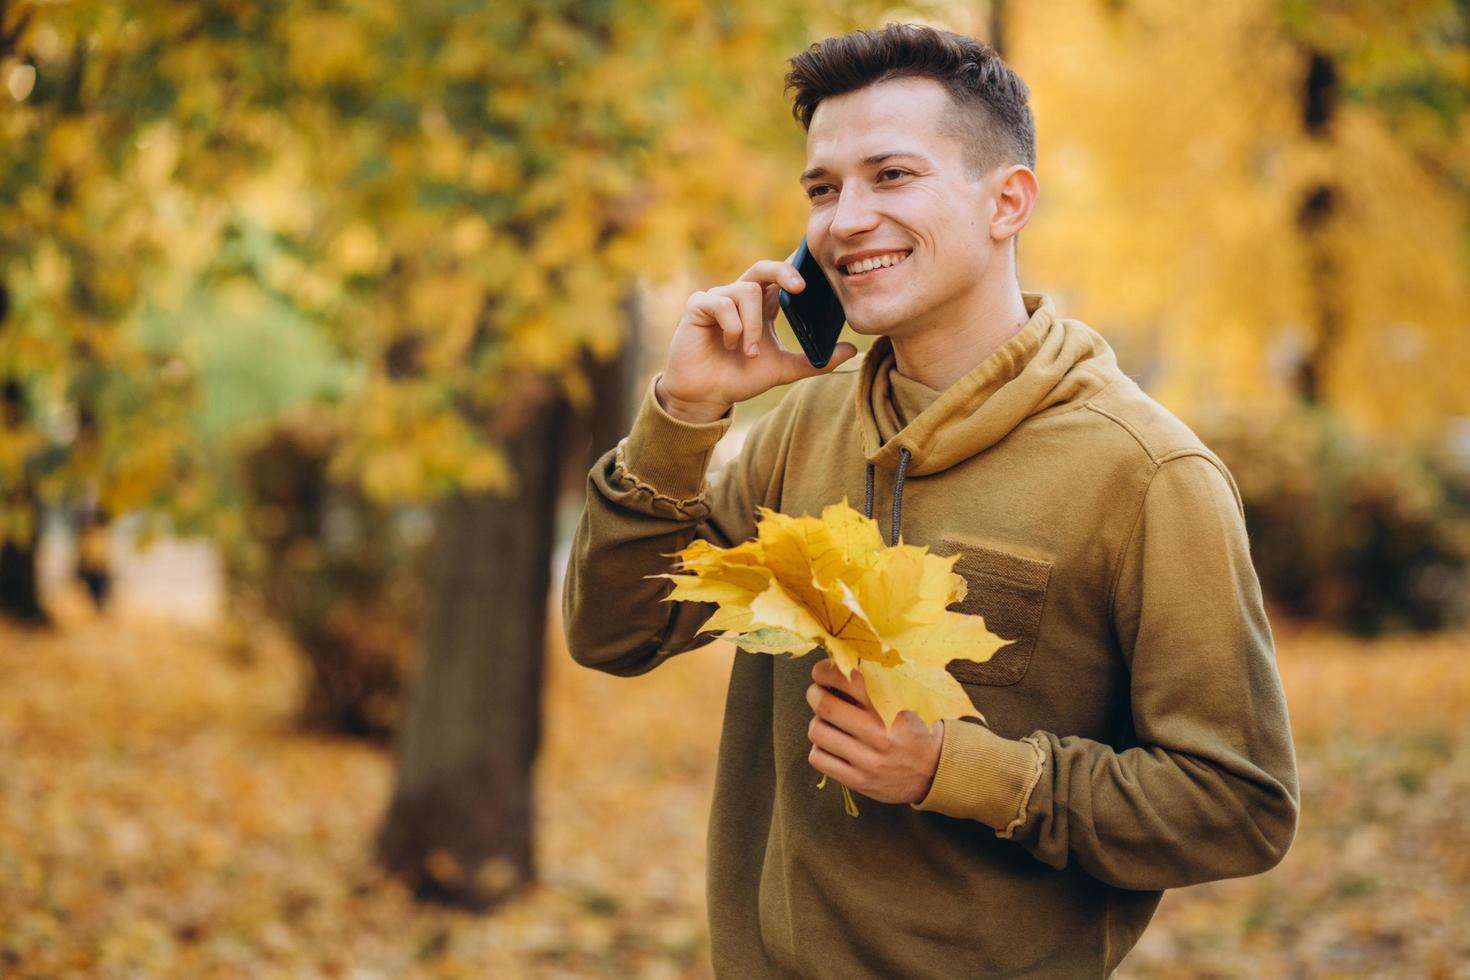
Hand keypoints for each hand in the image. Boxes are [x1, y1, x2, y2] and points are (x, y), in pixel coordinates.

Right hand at [656, 253, 858, 422]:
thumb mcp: (784, 369)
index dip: (797, 270)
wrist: (705, 396)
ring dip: (753, 326)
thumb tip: (853, 350)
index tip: (818, 274)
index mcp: (762, 305)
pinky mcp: (698, 305)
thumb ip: (816, 361)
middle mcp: (740, 296)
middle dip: (783, 272)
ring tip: (748, 353)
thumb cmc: (740, 378)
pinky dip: (733, 326)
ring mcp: (718, 298)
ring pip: (746, 291)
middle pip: (763, 268)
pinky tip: (730, 345)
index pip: (781, 277)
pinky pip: (722, 303)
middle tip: (799, 288)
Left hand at [805, 658, 944, 805]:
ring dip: (817, 721)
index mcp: (892, 708)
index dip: (826, 671)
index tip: (822, 671)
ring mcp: (867, 761)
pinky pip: (819, 758)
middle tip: (817, 692)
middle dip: (814, 693)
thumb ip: (878, 682)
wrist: (936, 771)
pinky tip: (832, 744)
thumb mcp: (907, 700)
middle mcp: (878, 735)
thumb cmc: (915, 728)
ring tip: (827, 720)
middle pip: (825, 705)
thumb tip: (840, 661)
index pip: (848, 680)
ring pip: (818, 732)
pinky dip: (820, 747)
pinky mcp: (858, 781)